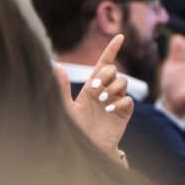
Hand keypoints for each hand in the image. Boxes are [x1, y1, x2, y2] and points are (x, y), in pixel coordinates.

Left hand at [56, 34, 133, 163]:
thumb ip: (61, 88)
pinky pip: (128, 100)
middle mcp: (106, 91)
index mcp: (91, 86)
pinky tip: (110, 110)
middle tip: (95, 89)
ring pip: (123, 83)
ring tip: (102, 101)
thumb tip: (56, 65)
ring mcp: (116, 101)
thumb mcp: (65, 107)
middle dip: (106, 76)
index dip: (112, 49)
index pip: (104, 63)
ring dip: (113, 89)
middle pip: (114, 71)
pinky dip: (119, 103)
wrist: (86, 148)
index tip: (120, 36)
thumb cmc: (74, 129)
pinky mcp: (124, 113)